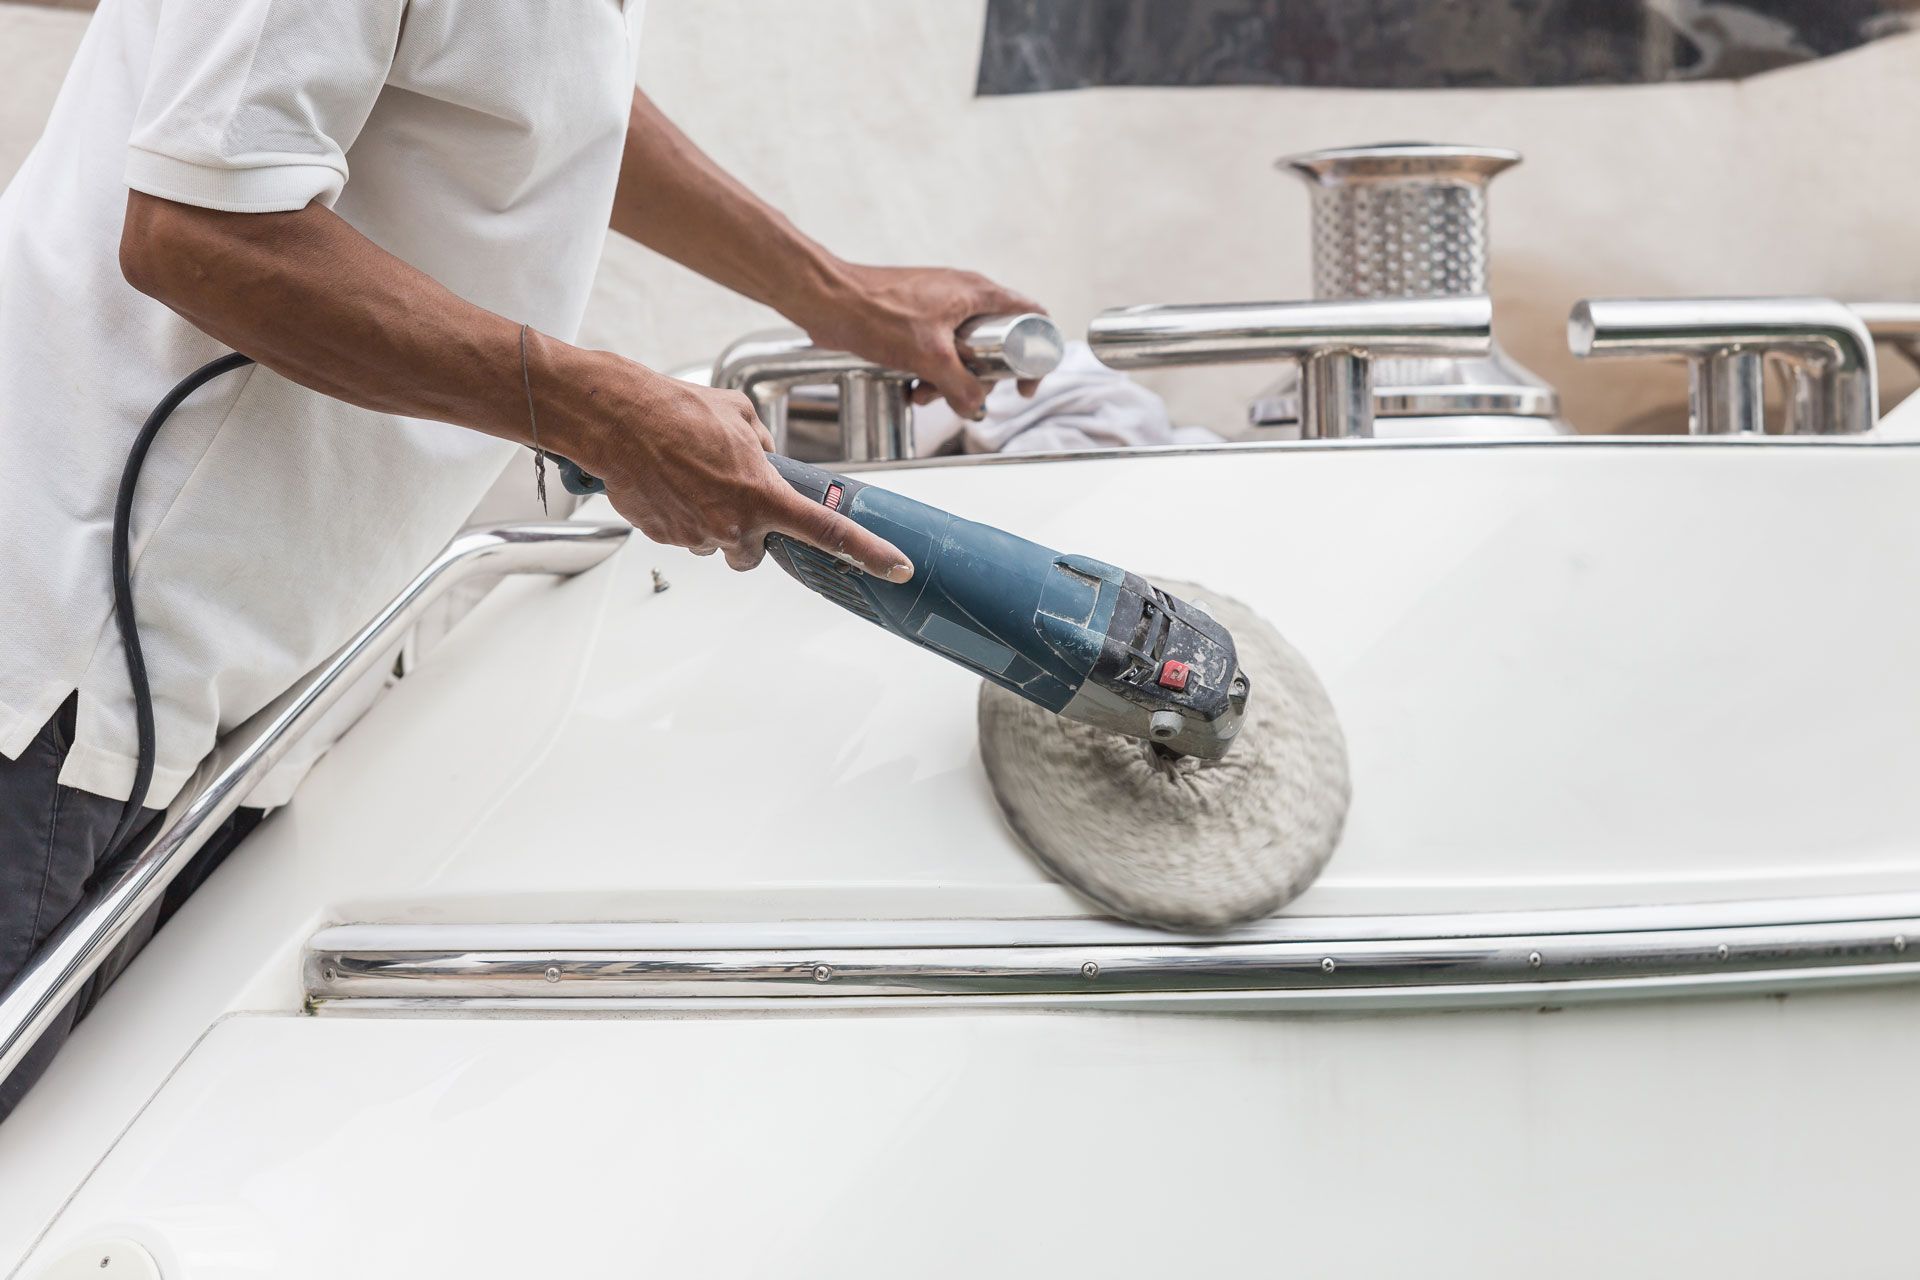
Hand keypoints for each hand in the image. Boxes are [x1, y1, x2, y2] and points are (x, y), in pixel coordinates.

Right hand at [560, 351, 911, 579]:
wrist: (617, 418)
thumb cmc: (675, 411)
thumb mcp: (740, 417)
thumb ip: (763, 447)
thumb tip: (765, 459)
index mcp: (763, 495)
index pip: (829, 532)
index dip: (868, 553)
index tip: (895, 567)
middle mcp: (732, 524)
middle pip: (755, 551)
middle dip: (749, 530)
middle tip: (732, 494)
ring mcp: (697, 535)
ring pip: (717, 542)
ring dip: (712, 518)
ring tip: (691, 477)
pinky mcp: (665, 537)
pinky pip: (685, 534)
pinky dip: (682, 513)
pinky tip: (670, 482)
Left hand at [795, 263, 1045, 418]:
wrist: (827, 300)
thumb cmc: (875, 313)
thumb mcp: (929, 357)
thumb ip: (961, 386)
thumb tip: (976, 407)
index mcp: (976, 292)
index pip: (1030, 314)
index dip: (1037, 350)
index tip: (1024, 382)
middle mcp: (962, 294)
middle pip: (995, 343)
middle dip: (979, 378)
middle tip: (962, 396)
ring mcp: (938, 305)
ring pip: (963, 351)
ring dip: (949, 379)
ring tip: (925, 393)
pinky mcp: (916, 317)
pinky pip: (937, 349)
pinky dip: (930, 371)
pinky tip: (910, 385)